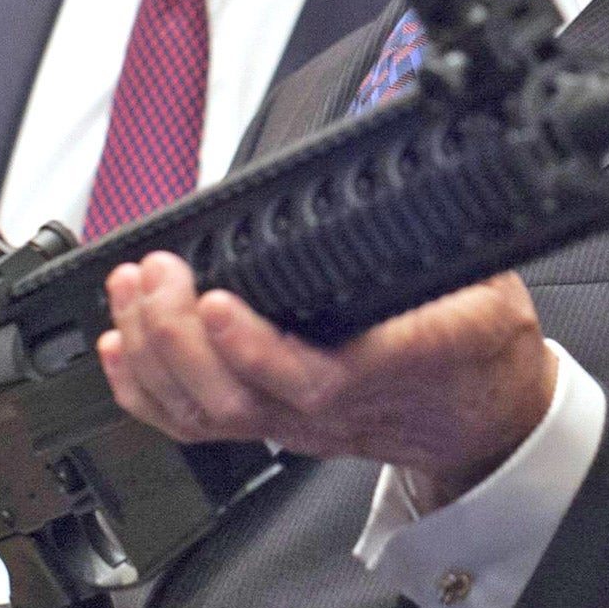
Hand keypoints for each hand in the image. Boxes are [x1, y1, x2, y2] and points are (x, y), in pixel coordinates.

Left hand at [98, 251, 557, 506]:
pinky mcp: (273, 424)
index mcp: (391, 367)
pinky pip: (196, 425)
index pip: (313, 377)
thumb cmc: (479, 349)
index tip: (214, 299)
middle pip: (236, 399)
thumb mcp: (487, 287)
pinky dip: (145, 390)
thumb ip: (439, 245)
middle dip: (177, 336)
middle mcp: (332, 408)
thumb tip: (401, 182)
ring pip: (207, 414)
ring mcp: (296, 424)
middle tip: (158, 270)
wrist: (486, 419)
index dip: (253, 348)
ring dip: (154, 353)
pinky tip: (120, 347)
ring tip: (131, 291)